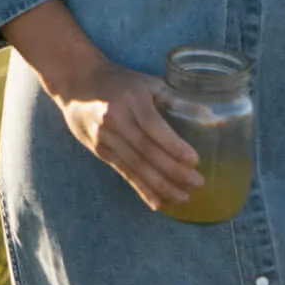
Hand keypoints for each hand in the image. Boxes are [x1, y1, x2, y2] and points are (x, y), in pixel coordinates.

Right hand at [56, 60, 204, 211]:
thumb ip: (174, 99)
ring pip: (136, 166)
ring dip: (161, 185)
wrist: (76, 83)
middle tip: (197, 183)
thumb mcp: (147, 83)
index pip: (153, 126)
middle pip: (146, 151)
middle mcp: (116, 120)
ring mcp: (106, 137)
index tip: (194, 161)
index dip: (173, 145)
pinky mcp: (100, 150)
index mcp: (132, 100)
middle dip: (173, 171)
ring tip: (183, 198)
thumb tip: (208, 116)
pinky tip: (158, 202)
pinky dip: (142, 189)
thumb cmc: (120, 82)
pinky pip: (124, 172)